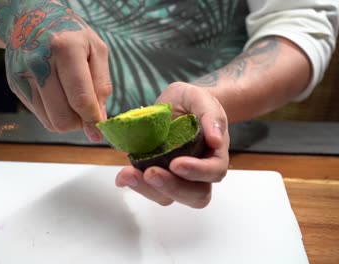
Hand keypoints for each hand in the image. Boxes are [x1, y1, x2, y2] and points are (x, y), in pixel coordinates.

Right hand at [4, 3, 110, 141]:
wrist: (29, 19)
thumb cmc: (71, 35)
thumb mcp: (97, 49)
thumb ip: (102, 85)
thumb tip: (99, 120)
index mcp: (65, 49)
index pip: (80, 99)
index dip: (92, 120)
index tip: (98, 133)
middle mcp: (39, 64)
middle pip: (63, 119)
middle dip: (79, 122)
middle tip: (86, 111)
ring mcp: (23, 76)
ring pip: (51, 122)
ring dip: (67, 119)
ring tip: (72, 99)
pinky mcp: (15, 86)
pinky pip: (41, 116)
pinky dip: (54, 112)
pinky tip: (57, 93)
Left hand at [115, 82, 228, 207]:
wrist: (175, 104)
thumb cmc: (192, 102)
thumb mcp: (200, 98)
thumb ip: (211, 115)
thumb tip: (216, 140)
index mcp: (214, 154)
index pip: (214, 171)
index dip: (197, 172)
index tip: (176, 164)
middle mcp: (199, 173)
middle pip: (195, 195)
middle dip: (172, 187)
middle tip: (150, 173)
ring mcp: (177, 178)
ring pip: (170, 197)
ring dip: (149, 190)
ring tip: (129, 175)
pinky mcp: (158, 175)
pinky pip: (150, 189)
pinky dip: (135, 184)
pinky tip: (122, 177)